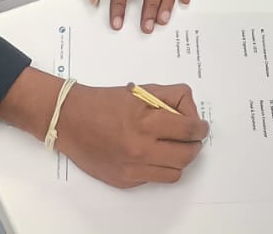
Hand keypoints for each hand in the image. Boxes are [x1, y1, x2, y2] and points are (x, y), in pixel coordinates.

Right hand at [59, 81, 207, 187]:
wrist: (71, 120)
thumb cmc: (105, 102)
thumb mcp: (141, 91)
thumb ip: (169, 99)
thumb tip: (189, 113)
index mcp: (146, 122)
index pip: (188, 130)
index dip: (200, 127)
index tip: (201, 126)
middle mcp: (140, 149)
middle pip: (186, 156)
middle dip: (194, 145)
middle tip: (193, 137)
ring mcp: (132, 169)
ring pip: (174, 173)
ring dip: (179, 159)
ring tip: (174, 147)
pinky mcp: (125, 181)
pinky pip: (154, 179)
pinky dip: (159, 167)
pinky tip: (152, 154)